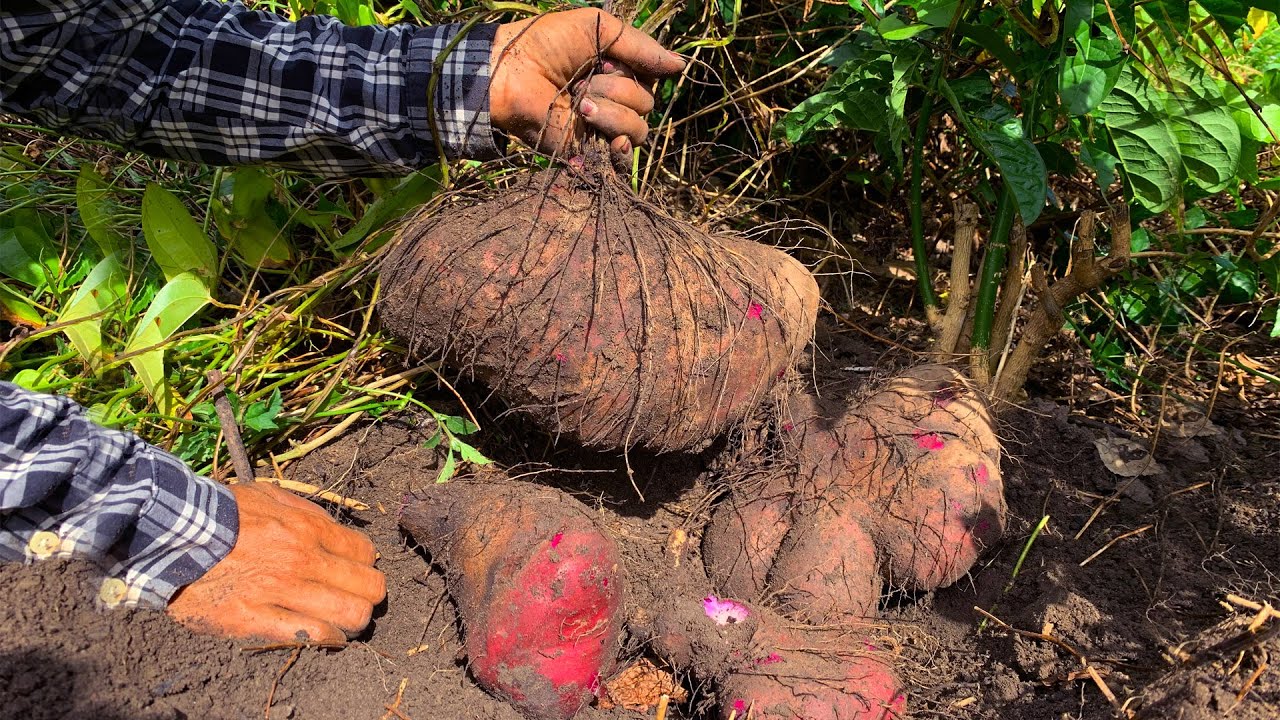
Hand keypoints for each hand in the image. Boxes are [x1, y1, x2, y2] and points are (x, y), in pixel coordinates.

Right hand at [167, 482, 385, 642]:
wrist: (170, 536)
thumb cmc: (220, 514)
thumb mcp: (269, 495)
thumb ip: (307, 511)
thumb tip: (336, 529)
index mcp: (306, 529)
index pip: (365, 552)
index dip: (367, 562)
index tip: (359, 568)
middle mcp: (301, 561)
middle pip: (368, 588)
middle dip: (370, 594)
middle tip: (359, 596)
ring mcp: (280, 593)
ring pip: (349, 615)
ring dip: (356, 620)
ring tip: (348, 620)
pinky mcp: (255, 621)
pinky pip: (311, 636)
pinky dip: (329, 639)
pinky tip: (330, 637)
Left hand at [489, 9, 686, 163]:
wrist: (509, 74)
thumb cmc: (545, 44)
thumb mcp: (599, 28)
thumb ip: (641, 46)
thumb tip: (680, 65)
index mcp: (616, 71)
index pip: (651, 77)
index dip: (635, 68)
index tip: (605, 59)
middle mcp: (612, 99)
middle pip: (647, 103)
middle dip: (619, 88)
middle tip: (584, 80)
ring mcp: (600, 127)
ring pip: (638, 128)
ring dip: (611, 111)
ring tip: (580, 101)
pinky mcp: (588, 151)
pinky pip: (623, 155)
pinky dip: (619, 144)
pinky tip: (605, 134)